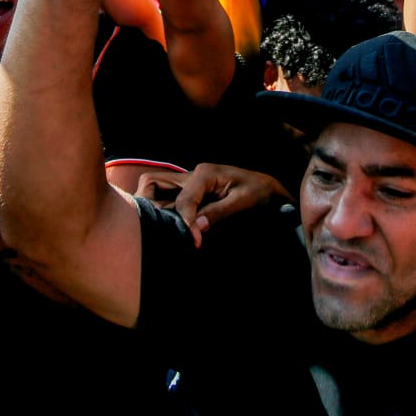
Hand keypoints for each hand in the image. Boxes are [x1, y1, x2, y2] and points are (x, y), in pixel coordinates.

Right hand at [134, 162, 293, 246]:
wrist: (268, 191)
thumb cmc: (259, 193)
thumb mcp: (243, 201)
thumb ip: (219, 212)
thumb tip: (196, 228)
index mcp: (204, 174)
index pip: (183, 201)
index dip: (185, 223)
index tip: (194, 242)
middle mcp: (192, 176)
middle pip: (153, 182)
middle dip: (147, 203)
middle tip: (155, 228)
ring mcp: (189, 184)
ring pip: (156, 189)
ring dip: (152, 207)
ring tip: (158, 229)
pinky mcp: (191, 195)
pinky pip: (168, 201)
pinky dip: (163, 212)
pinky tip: (169, 229)